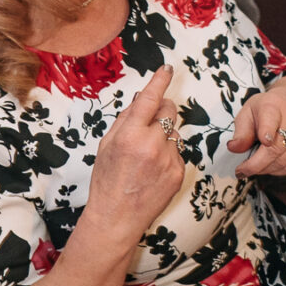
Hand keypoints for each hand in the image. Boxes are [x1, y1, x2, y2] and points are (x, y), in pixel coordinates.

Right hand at [84, 67, 183, 236]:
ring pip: (174, 132)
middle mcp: (152, 144)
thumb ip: (125, 120)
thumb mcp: (106, 145)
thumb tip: (141, 99)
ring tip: (146, 157)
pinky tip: (153, 170)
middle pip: (169, 110)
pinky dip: (167, 155)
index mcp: (130, 135)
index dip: (159, 80)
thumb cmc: (107, 181)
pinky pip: (177, 152)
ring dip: (163, 136)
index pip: (150, 98)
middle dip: (162, 109)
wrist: (117, 217)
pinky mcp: (179, 172)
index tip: (166, 69)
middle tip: (149, 121)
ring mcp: (168, 159)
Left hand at [227, 85, 285, 179]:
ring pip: (283, 161)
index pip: (271, 120)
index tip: (264, 141)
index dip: (268, 131)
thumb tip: (234, 148)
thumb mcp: (247, 112)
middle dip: (256, 164)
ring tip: (253, 166)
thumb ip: (241, 131)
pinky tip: (268, 164)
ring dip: (264, 169)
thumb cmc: (266, 109)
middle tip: (242, 170)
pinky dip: (277, 170)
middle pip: (276, 148)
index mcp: (273, 107)